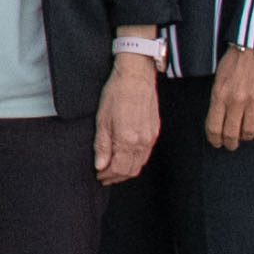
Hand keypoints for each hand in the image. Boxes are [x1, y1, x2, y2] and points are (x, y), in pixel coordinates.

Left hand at [93, 47, 161, 187]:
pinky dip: (135, 161)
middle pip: (131, 170)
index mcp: (127, 140)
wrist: (136, 76)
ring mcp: (151, 137)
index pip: (118, 169)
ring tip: (113, 169)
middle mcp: (142, 141)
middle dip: (116, 177)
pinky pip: (146, 154)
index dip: (107, 176)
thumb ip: (102, 145)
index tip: (98, 176)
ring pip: (140, 164)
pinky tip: (125, 157)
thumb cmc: (116, 94)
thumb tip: (100, 165)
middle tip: (104, 176)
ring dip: (126, 170)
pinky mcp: (155, 131)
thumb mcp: (102, 119)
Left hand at [206, 46, 253, 150]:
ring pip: (249, 131)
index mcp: (220, 94)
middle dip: (230, 143)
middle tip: (230, 145)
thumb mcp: (219, 78)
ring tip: (244, 138)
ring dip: (246, 138)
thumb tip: (219, 119)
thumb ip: (218, 98)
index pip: (214, 127)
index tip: (216, 143)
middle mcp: (237, 100)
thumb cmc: (235, 60)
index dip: (215, 139)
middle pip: (232, 133)